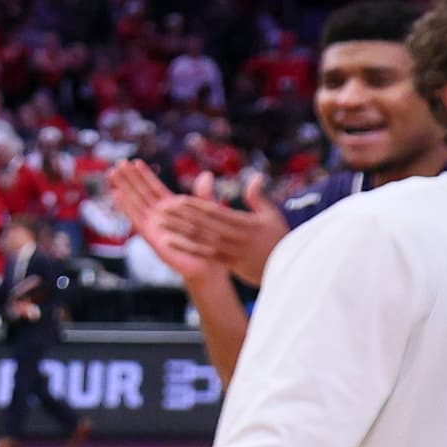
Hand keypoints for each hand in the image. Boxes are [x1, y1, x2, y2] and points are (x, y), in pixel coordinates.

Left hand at [153, 178, 287, 286]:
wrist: (288, 269)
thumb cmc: (279, 239)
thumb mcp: (271, 215)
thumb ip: (258, 197)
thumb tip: (255, 176)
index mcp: (246, 223)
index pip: (216, 212)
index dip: (196, 205)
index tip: (178, 198)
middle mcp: (235, 237)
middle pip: (204, 225)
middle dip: (181, 216)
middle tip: (161, 207)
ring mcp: (230, 251)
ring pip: (200, 239)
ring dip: (178, 230)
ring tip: (159, 222)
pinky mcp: (227, 263)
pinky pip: (203, 254)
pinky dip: (186, 247)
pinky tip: (169, 242)